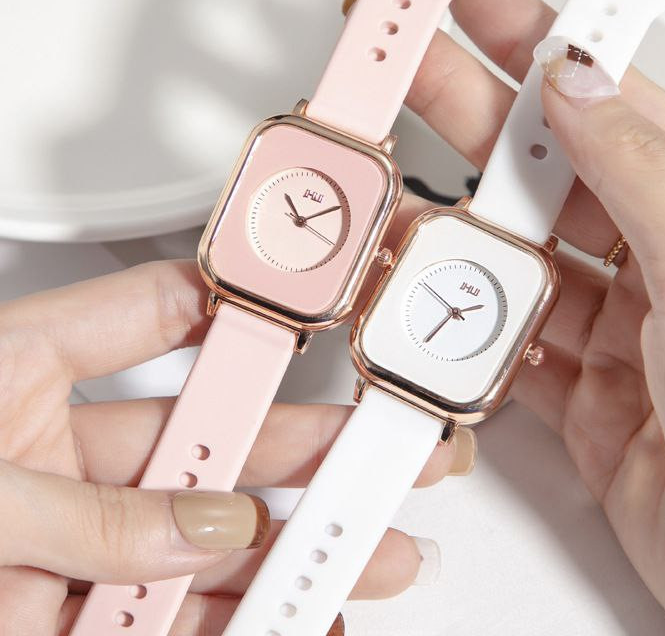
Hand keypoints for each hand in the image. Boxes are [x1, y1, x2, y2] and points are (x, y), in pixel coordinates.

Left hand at [0, 255, 469, 634]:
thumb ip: (96, 515)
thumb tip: (210, 523)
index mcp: (20, 375)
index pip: (161, 313)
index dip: (248, 305)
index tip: (325, 310)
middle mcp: (56, 455)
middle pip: (216, 436)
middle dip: (313, 448)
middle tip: (383, 452)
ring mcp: (70, 540)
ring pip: (210, 536)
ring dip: (297, 546)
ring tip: (374, 551)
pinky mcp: (68, 616)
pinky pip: (174, 618)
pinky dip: (242, 619)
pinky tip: (298, 614)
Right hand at [406, 0, 664, 634]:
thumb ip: (636, 175)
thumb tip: (574, 87)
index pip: (610, 100)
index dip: (538, 44)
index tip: (475, 5)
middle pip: (546, 168)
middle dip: (471, 112)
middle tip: (405, 68)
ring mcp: (620, 329)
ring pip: (517, 256)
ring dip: (458, 229)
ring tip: (399, 191)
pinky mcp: (582, 395)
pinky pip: (506, 338)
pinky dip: (462, 317)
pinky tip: (432, 292)